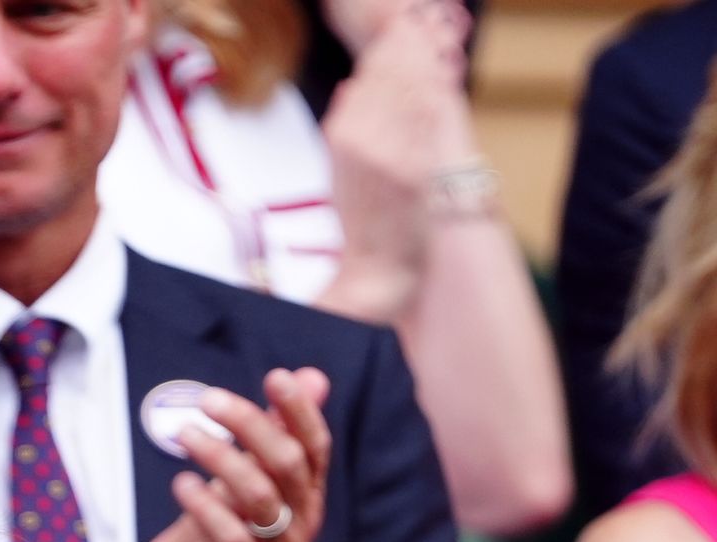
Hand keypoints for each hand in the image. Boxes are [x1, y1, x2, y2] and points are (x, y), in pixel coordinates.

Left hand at [174, 369, 332, 541]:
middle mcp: (304, 516)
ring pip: (258, 497)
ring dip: (220, 459)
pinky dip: (206, 509)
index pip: (315, 444)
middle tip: (208, 400)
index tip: (274, 376)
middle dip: (249, 426)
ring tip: (184, 434)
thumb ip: (287, 431)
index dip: (300, 410)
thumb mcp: (277, 484)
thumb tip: (310, 375)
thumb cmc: (260, 533)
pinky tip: (182, 484)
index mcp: (310, 490)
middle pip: (285, 462)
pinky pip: (232, 539)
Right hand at [318, 1, 471, 322]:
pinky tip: (447, 71)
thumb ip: (346, 127)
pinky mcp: (418, 171)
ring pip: (411, 94)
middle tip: (421, 19)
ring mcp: (391, 156)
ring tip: (436, 32)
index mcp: (341, 140)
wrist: (377, 271)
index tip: (403, 24)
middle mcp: (362, 144)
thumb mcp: (338, 173)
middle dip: (408, 47)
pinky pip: (429, 122)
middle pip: (389, 79)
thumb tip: (353, 87)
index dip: (388, 50)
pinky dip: (437, 92)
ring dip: (425, 61)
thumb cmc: (362, 225)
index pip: (368, 81)